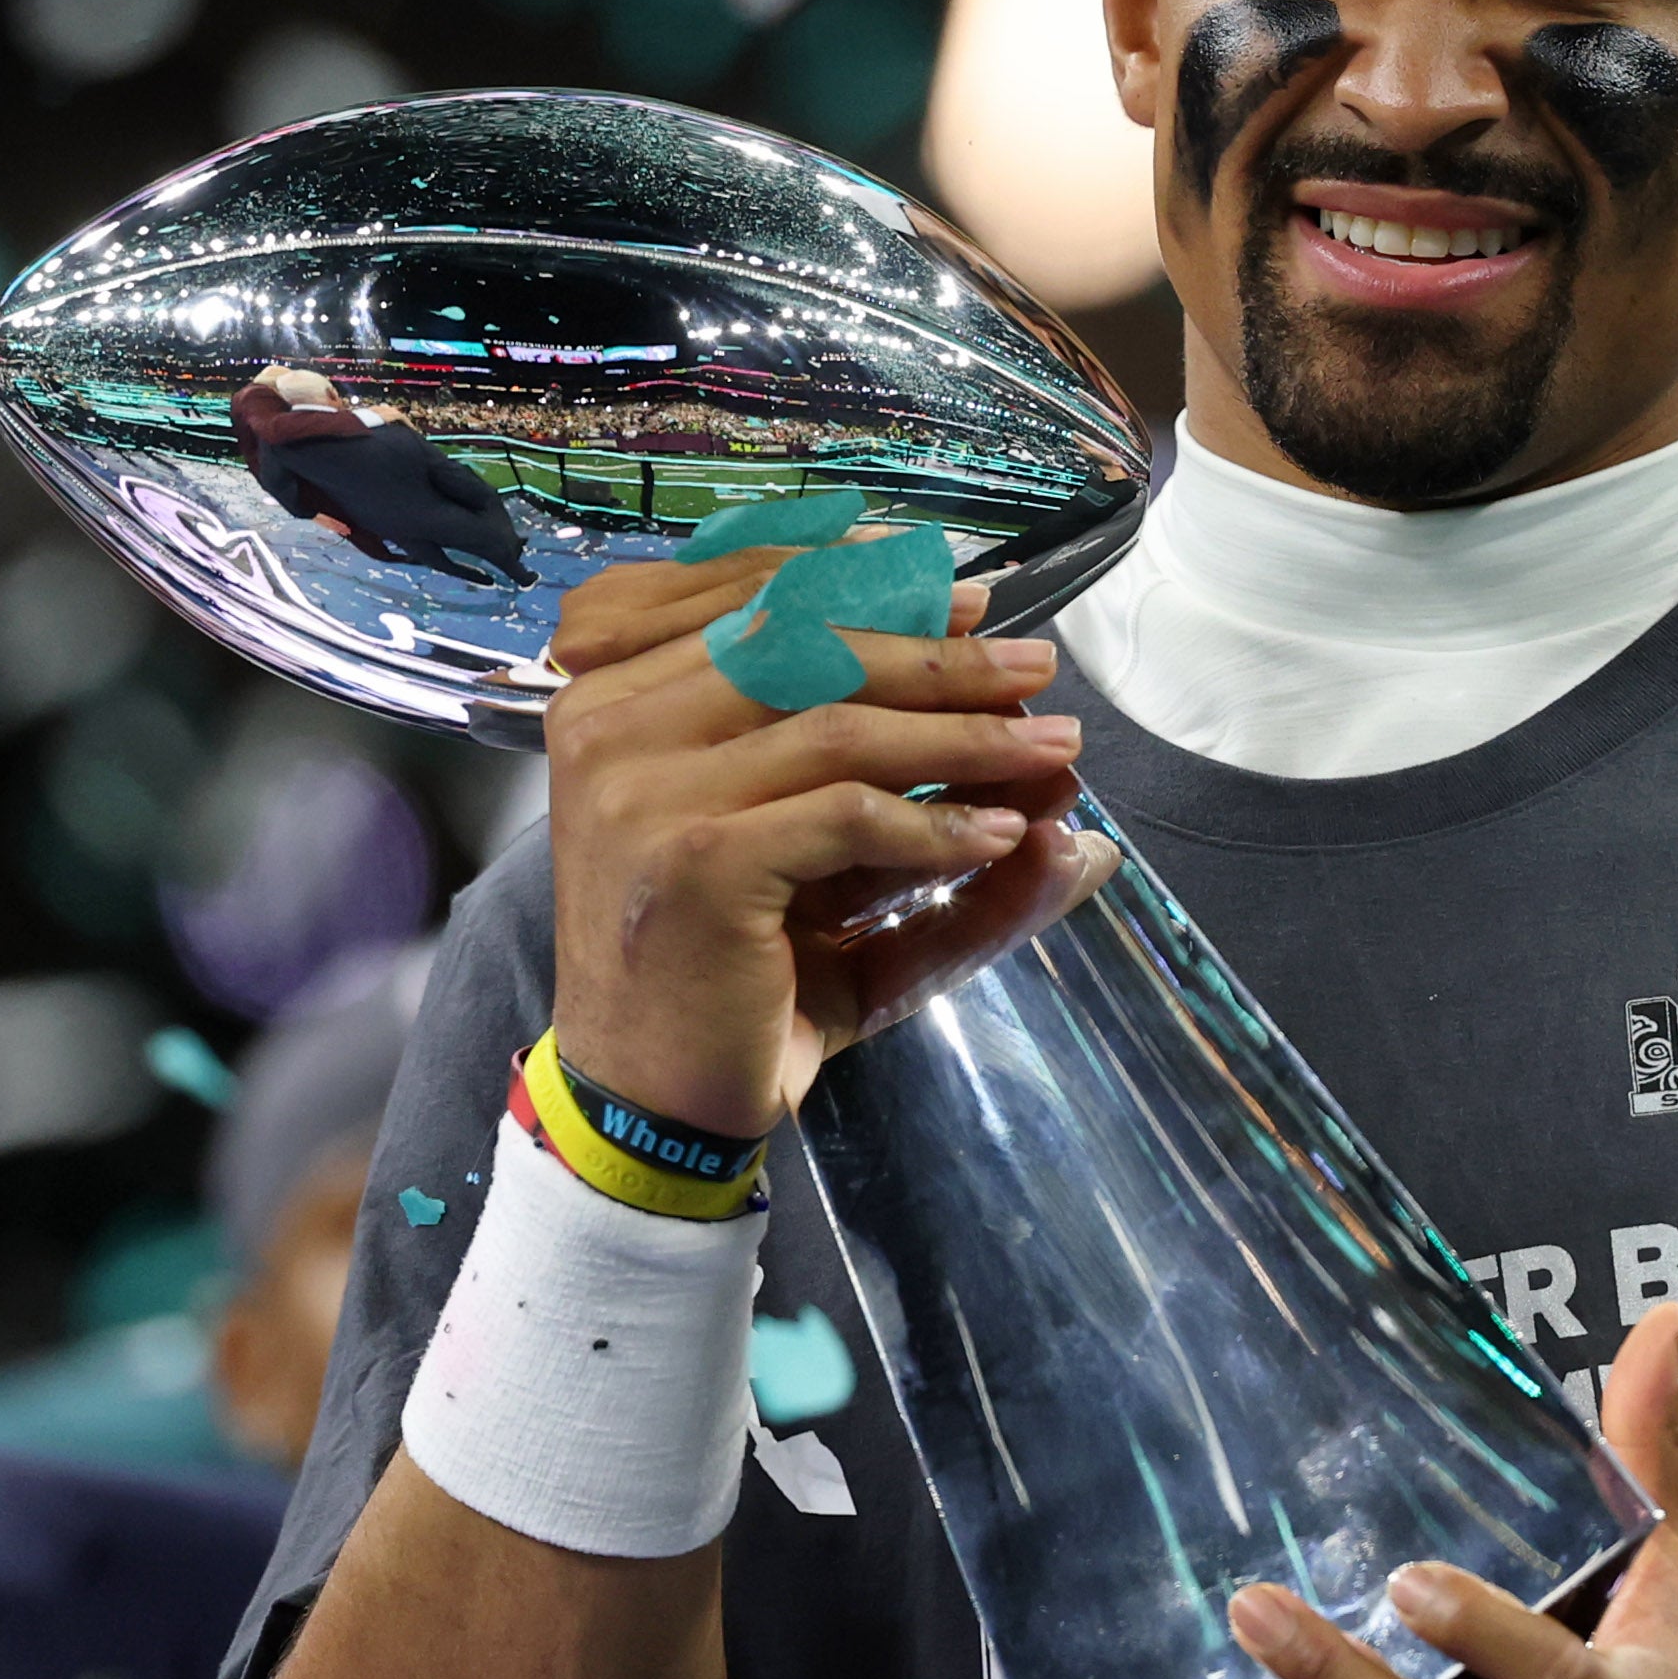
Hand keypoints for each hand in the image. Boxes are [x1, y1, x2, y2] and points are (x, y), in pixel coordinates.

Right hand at [541, 542, 1109, 1142]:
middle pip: (806, 644)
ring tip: (1056, 749)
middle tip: (1038, 668)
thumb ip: (918, 799)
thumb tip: (1068, 783)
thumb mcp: (823, 862)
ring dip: (967, 733)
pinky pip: (848, 814)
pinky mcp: (697, 860)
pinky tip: (1004, 833)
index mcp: (613, 692)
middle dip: (939, 653)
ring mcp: (642, 790)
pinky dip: (940, 821)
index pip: (747, 593)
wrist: (651, 1100)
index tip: (964, 595)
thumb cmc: (730, 968)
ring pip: (840, 723)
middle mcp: (609, 724)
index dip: (865, 578)